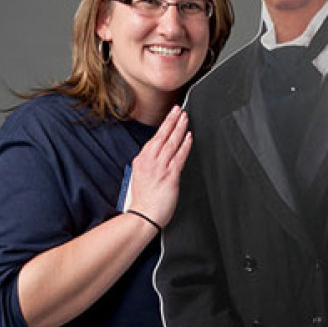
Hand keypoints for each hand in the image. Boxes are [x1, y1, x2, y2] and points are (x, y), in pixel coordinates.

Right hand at [128, 105, 191, 228]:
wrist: (142, 217)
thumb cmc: (142, 201)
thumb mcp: (138, 178)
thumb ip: (148, 165)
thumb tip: (157, 158)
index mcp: (140, 161)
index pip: (154, 139)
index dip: (164, 126)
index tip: (170, 117)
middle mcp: (149, 161)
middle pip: (162, 136)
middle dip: (171, 120)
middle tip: (178, 109)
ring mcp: (160, 167)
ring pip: (171, 142)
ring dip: (180, 128)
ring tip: (185, 118)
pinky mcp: (170, 175)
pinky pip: (179, 156)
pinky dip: (185, 145)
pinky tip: (189, 137)